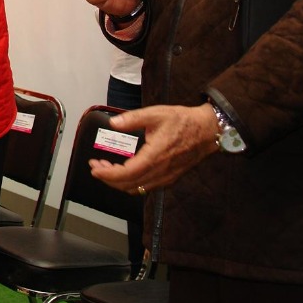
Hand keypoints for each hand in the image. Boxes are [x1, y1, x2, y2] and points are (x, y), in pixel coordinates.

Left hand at [88, 105, 218, 194]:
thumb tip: (113, 123)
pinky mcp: (169, 178)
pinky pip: (146, 187)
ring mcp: (166, 177)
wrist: (207, 131)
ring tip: (107, 169)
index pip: (126, 174)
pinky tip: (124, 172)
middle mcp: (161, 171)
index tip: (94, 168)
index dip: (107, 174)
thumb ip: (132, 118)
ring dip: (119, 182)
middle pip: (128, 185)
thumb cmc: (183, 122)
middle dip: (108, 178)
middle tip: (96, 167)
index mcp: (155, 156)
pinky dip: (131, 183)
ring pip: (137, 189)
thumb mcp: (155, 114)